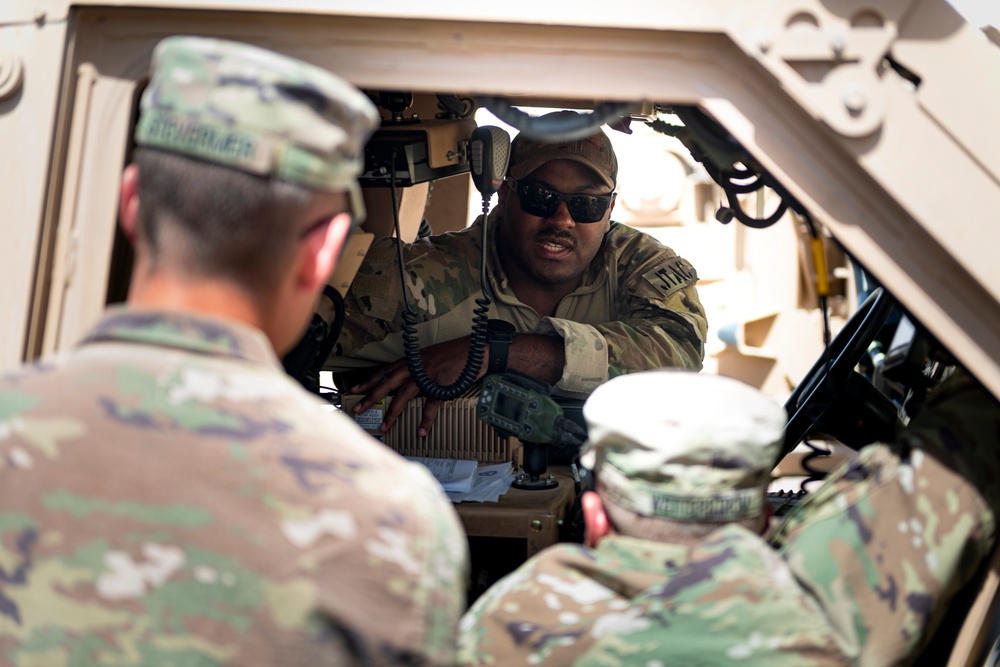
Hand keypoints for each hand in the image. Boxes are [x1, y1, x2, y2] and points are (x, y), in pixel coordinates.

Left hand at [350, 336, 483, 435]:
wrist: (477, 350)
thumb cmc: (455, 354)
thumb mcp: (431, 357)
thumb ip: (418, 367)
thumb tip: (407, 380)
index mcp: (412, 359)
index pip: (385, 370)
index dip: (369, 379)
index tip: (354, 388)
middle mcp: (416, 366)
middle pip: (388, 382)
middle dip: (371, 396)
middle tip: (357, 408)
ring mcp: (428, 376)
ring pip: (404, 395)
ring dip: (393, 412)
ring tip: (385, 426)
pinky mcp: (441, 385)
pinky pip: (431, 405)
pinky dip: (427, 419)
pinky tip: (422, 430)